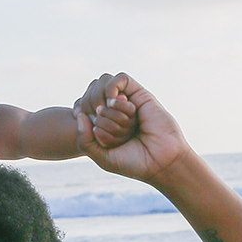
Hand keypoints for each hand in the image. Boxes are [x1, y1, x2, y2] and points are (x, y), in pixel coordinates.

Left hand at [74, 73, 189, 183]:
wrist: (161, 162)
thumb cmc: (134, 162)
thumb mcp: (102, 157)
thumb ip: (84, 140)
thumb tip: (80, 115)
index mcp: (105, 127)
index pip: (83, 109)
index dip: (80, 113)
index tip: (86, 126)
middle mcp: (115, 113)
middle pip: (92, 100)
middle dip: (99, 118)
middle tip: (112, 132)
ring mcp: (127, 103)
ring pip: (104, 88)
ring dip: (107, 107)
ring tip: (119, 123)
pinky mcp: (140, 94)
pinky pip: (120, 79)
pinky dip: (112, 89)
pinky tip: (115, 103)